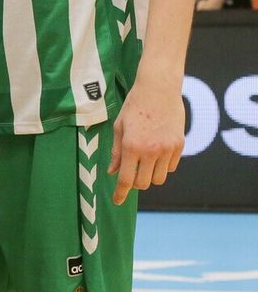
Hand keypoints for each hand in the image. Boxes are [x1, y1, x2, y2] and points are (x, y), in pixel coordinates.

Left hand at [108, 77, 184, 204]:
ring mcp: (167, 149)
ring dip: (150, 175)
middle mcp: (150, 151)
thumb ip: (116, 151)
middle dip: (135, 182)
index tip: (117, 202)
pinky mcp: (179, 145)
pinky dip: (163, 166)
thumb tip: (113, 172)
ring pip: (159, 178)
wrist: (159, 89)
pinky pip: (171, 167)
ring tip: (144, 162)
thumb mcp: (119, 127)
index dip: (121, 193)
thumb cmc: (134, 106)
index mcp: (131, 147)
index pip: (126, 179)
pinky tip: (157, 153)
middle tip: (131, 173)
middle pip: (143, 183)